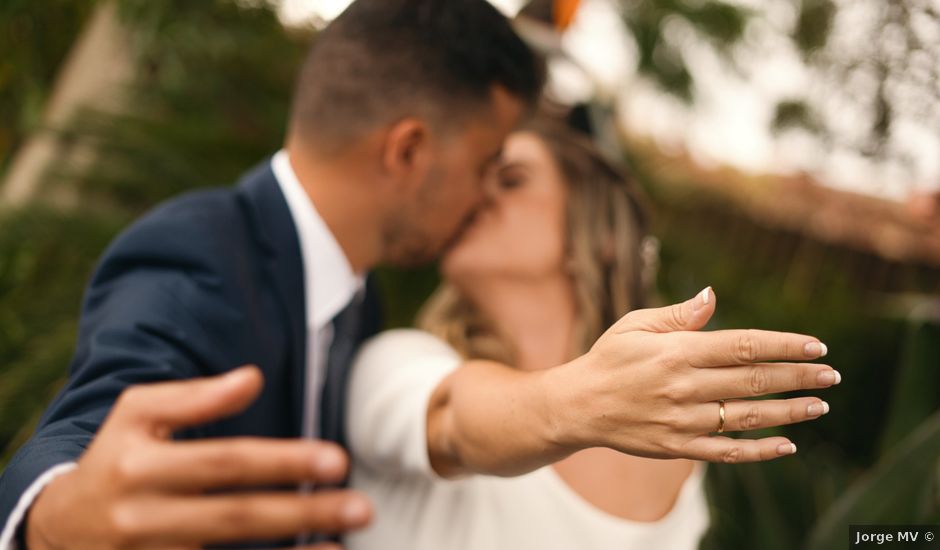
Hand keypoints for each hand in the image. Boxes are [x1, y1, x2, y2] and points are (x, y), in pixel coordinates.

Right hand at [26, 366, 371, 549]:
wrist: (58, 528)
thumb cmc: (114, 457)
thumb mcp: (136, 414)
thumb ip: (194, 398)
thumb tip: (252, 377)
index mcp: (141, 466)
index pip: (224, 462)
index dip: (282, 461)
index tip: (338, 459)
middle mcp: (144, 518)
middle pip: (235, 517)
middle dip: (303, 512)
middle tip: (363, 506)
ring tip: (345, 546)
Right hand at [546, 288, 837, 462]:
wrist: (578, 405)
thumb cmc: (610, 358)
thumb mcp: (635, 325)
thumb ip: (677, 315)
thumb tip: (712, 295)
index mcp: (676, 351)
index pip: (742, 346)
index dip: (784, 346)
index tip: (816, 346)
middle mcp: (683, 386)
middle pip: (753, 381)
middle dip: (798, 377)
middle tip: (831, 375)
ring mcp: (682, 421)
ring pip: (747, 418)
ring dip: (789, 412)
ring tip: (821, 406)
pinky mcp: (677, 447)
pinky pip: (726, 453)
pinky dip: (760, 450)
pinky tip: (787, 445)